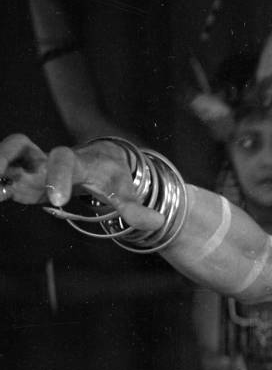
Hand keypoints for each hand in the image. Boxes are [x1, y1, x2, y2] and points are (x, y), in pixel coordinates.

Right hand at [0, 134, 162, 229]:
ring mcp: (33, 168)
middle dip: (7, 157)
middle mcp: (49, 160)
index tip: (57, 200)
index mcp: (77, 162)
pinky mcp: (22, 180)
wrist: (102, 161)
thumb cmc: (112, 176)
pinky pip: (3, 178)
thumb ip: (136, 208)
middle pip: (22, 147)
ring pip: (7, 158)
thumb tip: (158, 222)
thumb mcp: (124, 191)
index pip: (64, 162)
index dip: (58, 177)